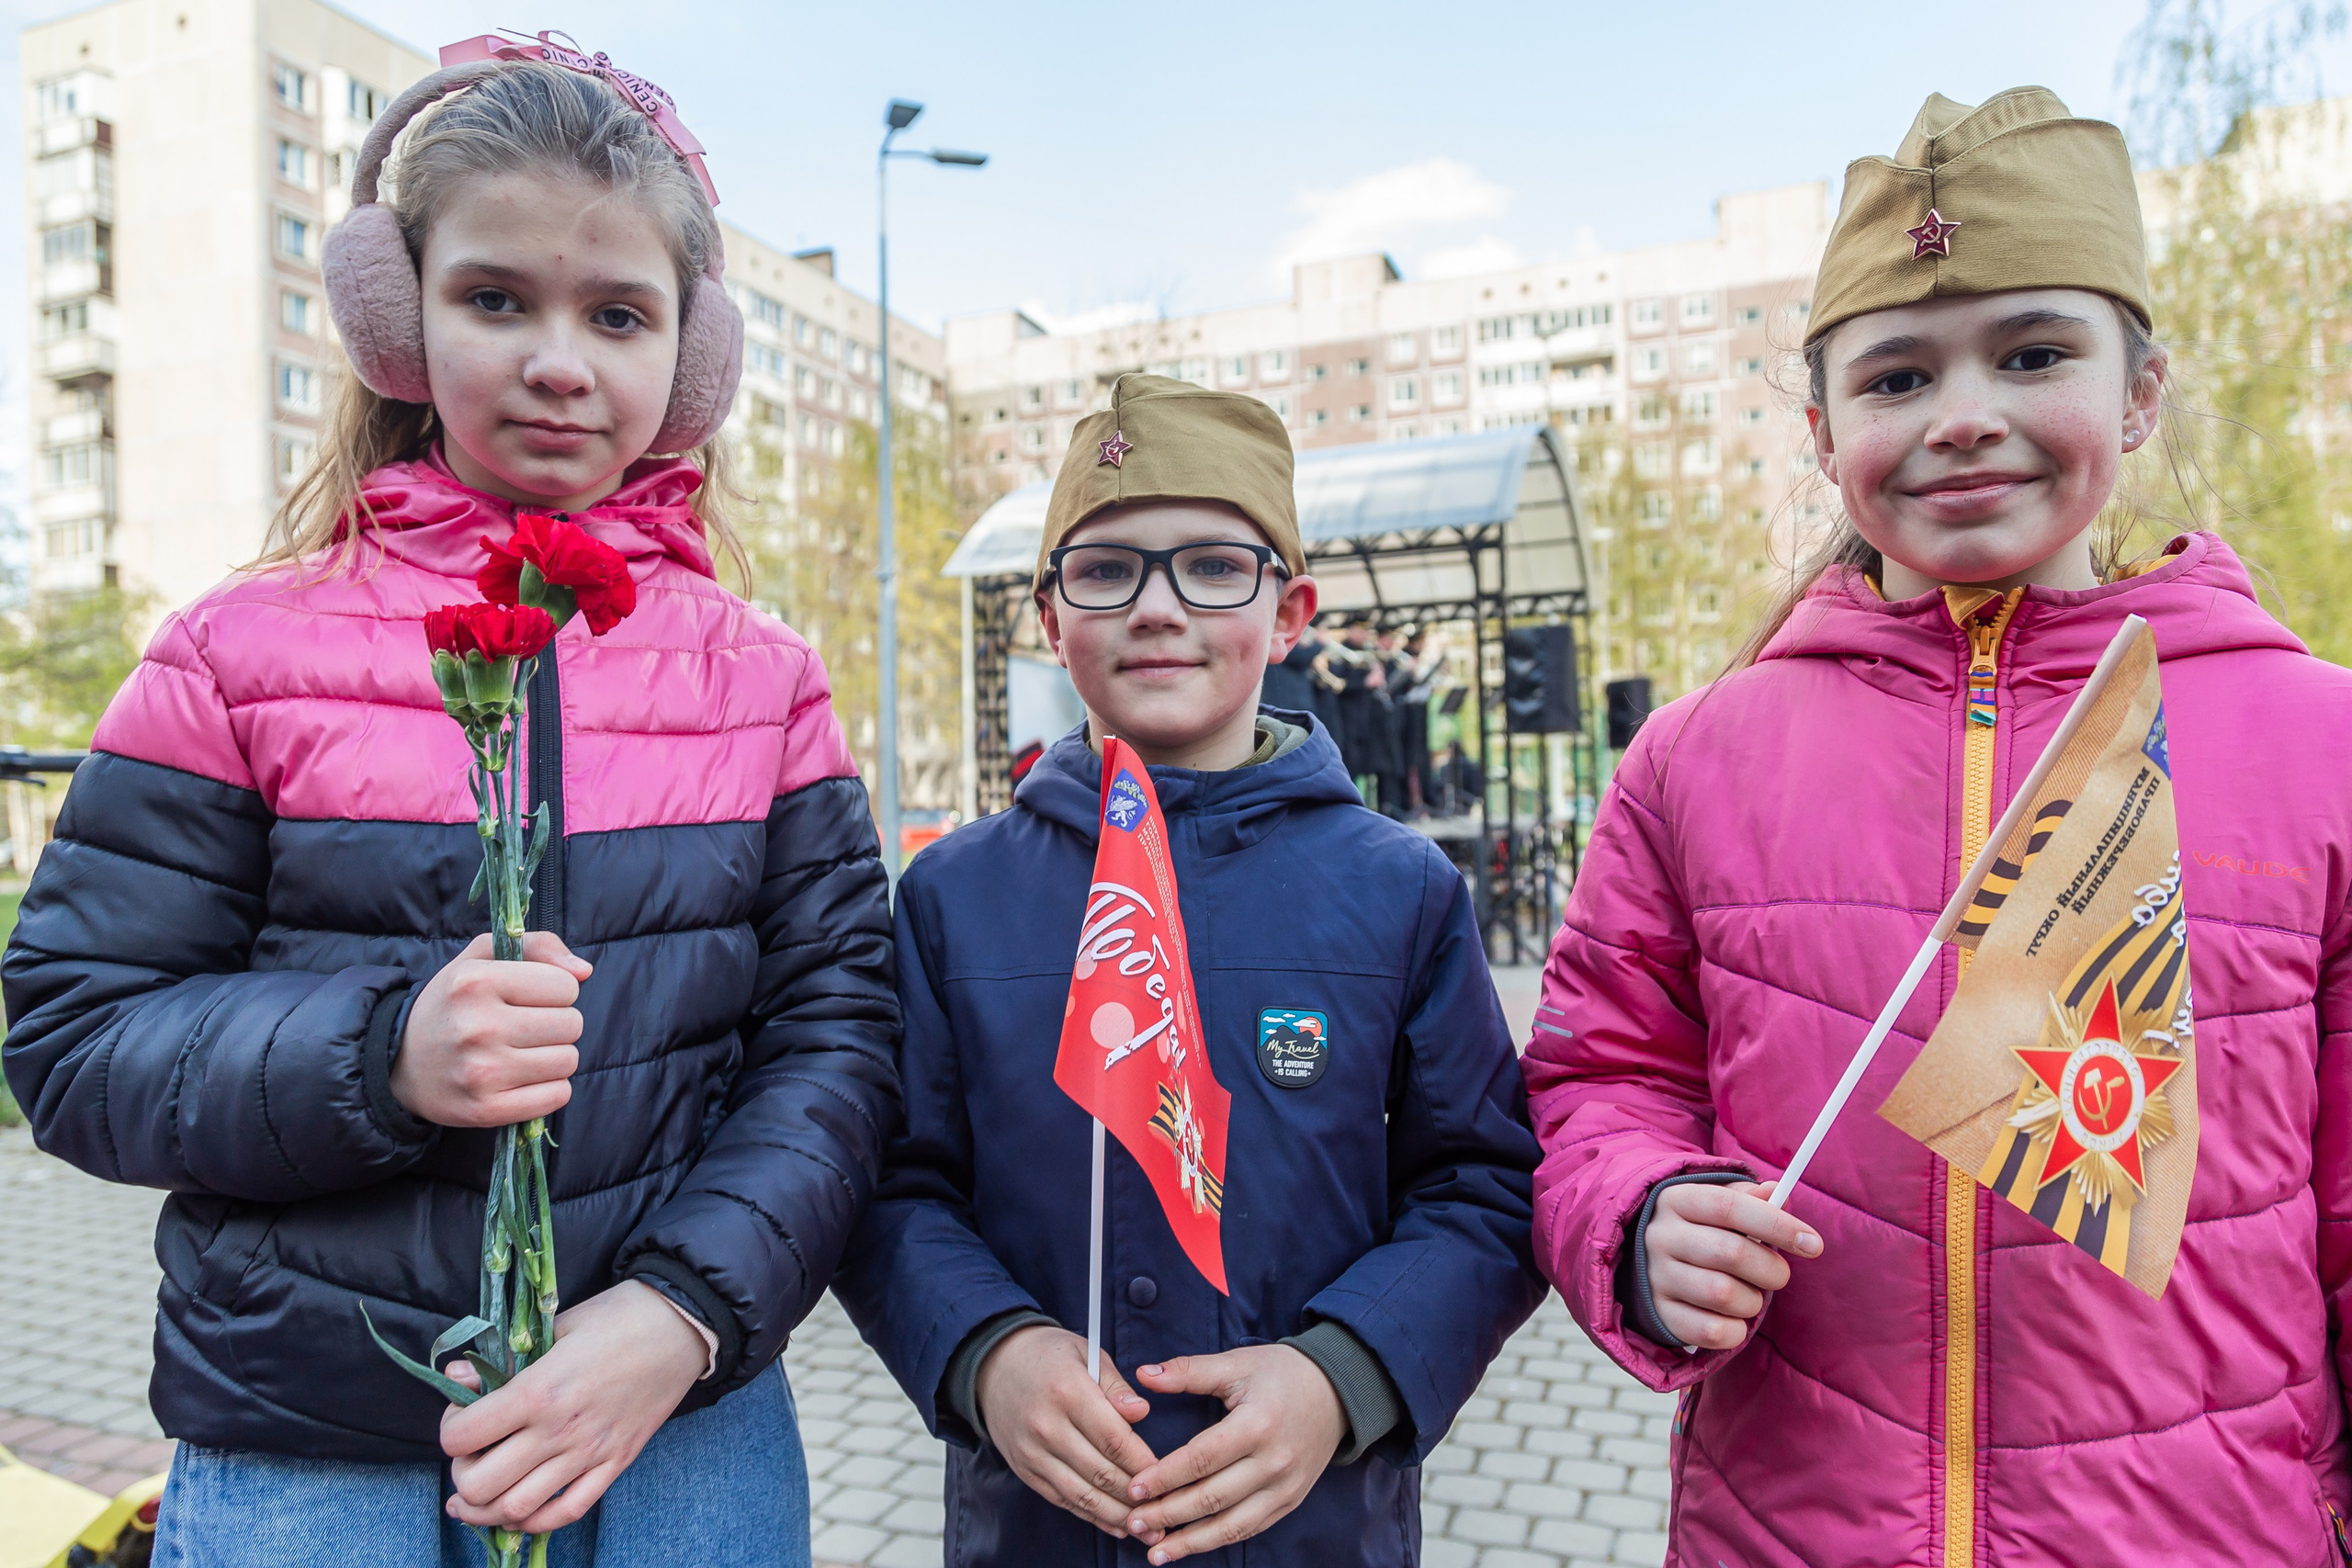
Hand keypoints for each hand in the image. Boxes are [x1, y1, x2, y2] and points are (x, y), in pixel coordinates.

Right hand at [392, 932, 590, 1126]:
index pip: (566, 986)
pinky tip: (522, 1079)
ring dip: (554, 1057)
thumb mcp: (482, 957)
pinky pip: (557, 1097)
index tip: (528, 999)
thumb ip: (538, 946)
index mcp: (475, 982)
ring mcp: (482, 1072)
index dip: (554, 992)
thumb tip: (583, 971)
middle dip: (556, 1024)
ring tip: (521, 1052)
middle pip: (572, 1024)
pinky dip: (549, 1089)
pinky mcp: (486, 1110)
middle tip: (524, 1028)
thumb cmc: (452, 1003)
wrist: (398, 1063)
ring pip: (568, 1061)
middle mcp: (477, 1026)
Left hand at [440, 1279, 707, 1533]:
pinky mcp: (614, 1465)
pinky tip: (517, 1510)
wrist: (683, 1327)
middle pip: (481, 1484)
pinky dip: (533, 1521)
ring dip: (485, 1509)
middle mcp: (559, 1431)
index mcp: (539, 1390)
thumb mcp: (556, 1325)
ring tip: (475, 1496)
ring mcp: (589, 1454)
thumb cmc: (619, 1317)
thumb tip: (456, 1378)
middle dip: (461, 1475)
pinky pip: (566, 1512)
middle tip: (469, 1456)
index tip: (461, 1414)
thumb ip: (504, 1359)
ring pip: (516, 1508)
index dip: (450, 1428)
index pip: (464, 1435)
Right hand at [976, 1325, 1157, 1537]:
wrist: (994, 1365)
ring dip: (1117, 1515)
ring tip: (1147, 1527)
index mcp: (1068, 1392)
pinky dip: (1091, 1516)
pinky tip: (1116, 1524)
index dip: (1144, 1462)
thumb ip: (1116, 1387)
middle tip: (1166, 1508)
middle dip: (1137, 1496)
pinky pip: (1062, 1500)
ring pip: (1082, 1495)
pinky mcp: (1024, 1469)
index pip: (1114, 1439)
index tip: (1167, 1474)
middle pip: (1101, 1473)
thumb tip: (1142, 1412)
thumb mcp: (1087, 1354)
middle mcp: (1047, 1426)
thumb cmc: (1049, 1355)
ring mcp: (1032, 1452)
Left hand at [1122, 1344, 1345, 1561]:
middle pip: (1212, 1498)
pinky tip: (1191, 1545)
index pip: (1202, 1459)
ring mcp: (1285, 1487)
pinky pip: (1250, 1528)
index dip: (1165, 1476)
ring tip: (1155, 1552)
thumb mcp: (1237, 1363)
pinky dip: (1218, 1540)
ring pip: (1231, 1524)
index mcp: (1257, 1424)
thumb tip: (1145, 1374)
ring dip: (1190, 1542)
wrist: (1336, 1392)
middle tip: (1134, 1521)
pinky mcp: (1290, 1501)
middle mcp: (1274, 1461)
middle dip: (1168, 1513)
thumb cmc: (1281, 1374)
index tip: (1134, 1488)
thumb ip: (1189, 1371)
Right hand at [1645, 1179, 1821, 1350]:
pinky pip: (1711, 1331)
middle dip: (1771, 1269)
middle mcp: (1661, 1237)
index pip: (1731, 1208)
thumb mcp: (1719, 1204)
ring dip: (1753, 1301)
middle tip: (1779, 1275)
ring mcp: (1657, 1277)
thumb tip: (1779, 1193)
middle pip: (1731, 1253)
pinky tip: (1734, 1318)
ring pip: (1723, 1294)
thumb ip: (1752, 1200)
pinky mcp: (1660, 1314)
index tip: (1814, 1244)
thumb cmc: (1700, 1228)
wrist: (1646, 1260)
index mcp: (1677, 1200)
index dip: (1778, 1225)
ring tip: (1750, 1295)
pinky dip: (1736, 1330)